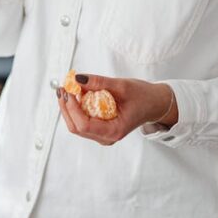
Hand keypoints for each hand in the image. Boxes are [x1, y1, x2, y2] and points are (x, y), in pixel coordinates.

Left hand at [56, 74, 178, 145]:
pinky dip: (76, 110)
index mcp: (114, 131)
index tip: (68, 91)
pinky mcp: (100, 131)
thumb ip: (99, 82)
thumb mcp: (122, 86)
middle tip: (62, 88)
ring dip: (69, 108)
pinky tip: (75, 96)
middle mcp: (106, 138)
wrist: (154, 104)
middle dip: (66, 108)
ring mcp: (102, 136)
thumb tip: (77, 79)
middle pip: (76, 127)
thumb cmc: (143, 96)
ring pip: (76, 126)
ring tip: (68, 90)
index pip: (84, 125)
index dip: (72, 108)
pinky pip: (82, 123)